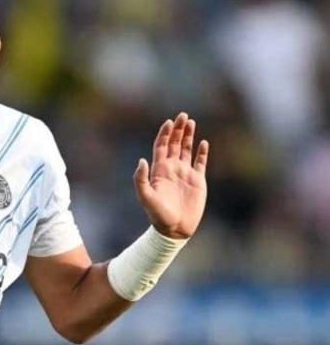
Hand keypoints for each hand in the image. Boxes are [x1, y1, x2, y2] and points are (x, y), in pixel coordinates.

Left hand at [133, 112, 208, 238]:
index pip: (162, 146)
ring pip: (187, 150)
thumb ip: (141, 179)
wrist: (174, 229)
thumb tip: (142, 160)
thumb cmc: (158, 215)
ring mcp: (185, 174)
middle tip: (183, 115)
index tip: (169, 122)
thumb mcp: (146, 197)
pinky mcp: (198, 181)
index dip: (165, 134)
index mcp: (159, 170)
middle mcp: (172, 168)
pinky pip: (200, 163)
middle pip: (175, 144)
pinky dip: (202, 152)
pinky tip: (203, 142)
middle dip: (178, 130)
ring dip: (189, 136)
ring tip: (191, 122)